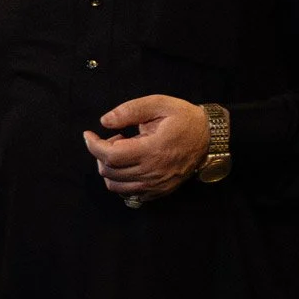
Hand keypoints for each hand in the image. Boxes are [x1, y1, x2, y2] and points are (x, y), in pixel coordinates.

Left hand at [84, 95, 210, 201]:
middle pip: (109, 171)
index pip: (110, 155)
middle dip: (101, 153)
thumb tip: (105, 121)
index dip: (93, 145)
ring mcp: (156, 185)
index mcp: (152, 150)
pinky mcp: (159, 191)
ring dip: (109, 168)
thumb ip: (130, 110)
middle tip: (115, 137)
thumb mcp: (159, 104)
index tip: (88, 134)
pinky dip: (120, 181)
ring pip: (115, 186)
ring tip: (122, 150)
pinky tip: (129, 164)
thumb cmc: (184, 119)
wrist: (209, 138)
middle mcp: (153, 172)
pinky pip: (129, 194)